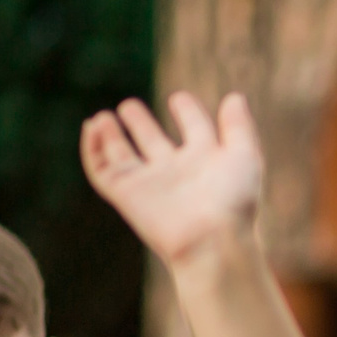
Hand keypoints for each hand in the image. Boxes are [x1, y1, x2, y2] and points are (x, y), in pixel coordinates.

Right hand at [80, 92, 265, 266]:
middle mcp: (176, 171)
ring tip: (104, 116)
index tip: (179, 99)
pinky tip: (92, 126)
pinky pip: (101, 170)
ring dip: (111, 134)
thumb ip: (239, 127)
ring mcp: (149, 183)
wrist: (210, 240)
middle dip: (140, 124)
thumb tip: (235, 96)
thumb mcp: (244, 156)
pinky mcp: (125, 194)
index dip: (188, 112)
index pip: (195, 130)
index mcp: (206, 160)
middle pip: (153, 142)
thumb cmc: (233, 200)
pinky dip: (92, 149)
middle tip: (129, 106)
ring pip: (123, 155)